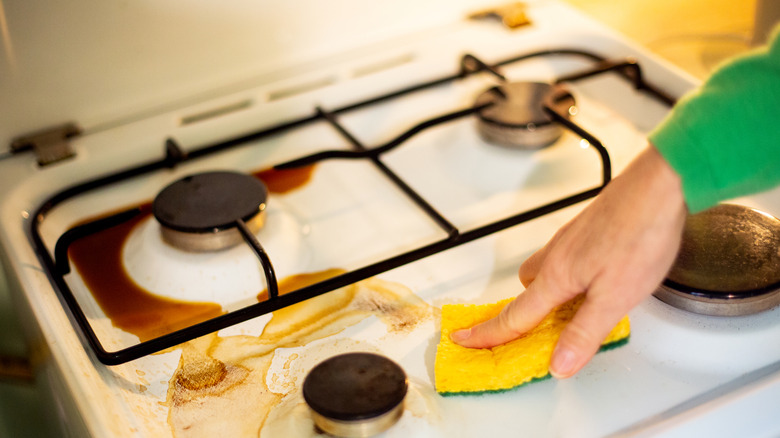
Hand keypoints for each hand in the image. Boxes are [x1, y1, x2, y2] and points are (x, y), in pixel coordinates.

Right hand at [451, 145, 687, 377]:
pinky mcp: (587, 230)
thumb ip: (584, 334)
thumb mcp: (615, 298)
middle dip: (525, 311)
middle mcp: (557, 256)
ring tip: (573, 308)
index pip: (515, 316)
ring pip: (545, 271)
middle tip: (533, 332)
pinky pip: (565, 258)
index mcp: (556, 277)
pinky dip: (569, 274)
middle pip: (527, 290)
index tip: (465, 339)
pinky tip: (597, 277)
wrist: (659, 187)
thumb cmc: (640, 235)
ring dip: (548, 291)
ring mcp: (571, 240)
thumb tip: (558, 364)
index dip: (488, 333)